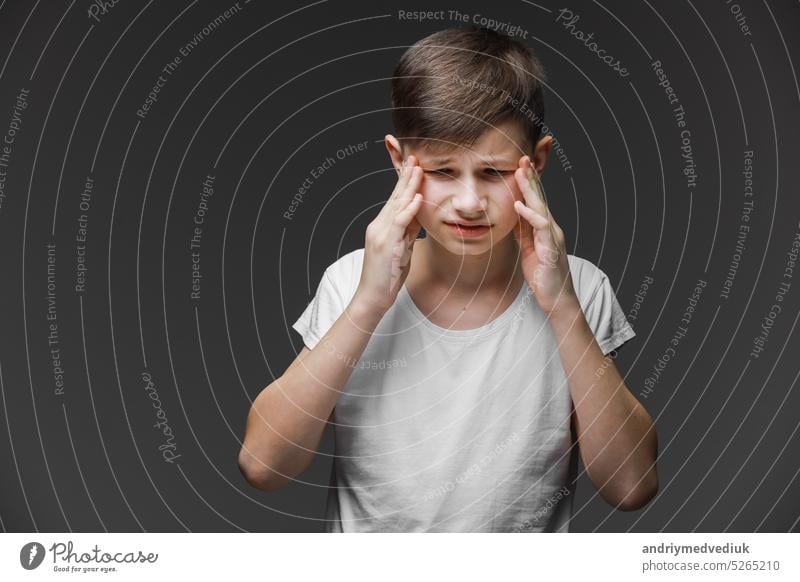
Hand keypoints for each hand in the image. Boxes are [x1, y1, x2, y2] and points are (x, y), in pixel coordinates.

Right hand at [354, 154, 423, 313]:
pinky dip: (409, 208)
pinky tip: (417, 197)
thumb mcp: (401, 249)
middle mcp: (378, 225)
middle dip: (406, 176)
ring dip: (409, 186)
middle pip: (394, 196)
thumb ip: (408, 232)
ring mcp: (380, 233)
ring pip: (396, 205)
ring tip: (418, 169)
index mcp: (382, 226)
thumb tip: (418, 217)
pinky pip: (399, 222)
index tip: (414, 165)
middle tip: (415, 156)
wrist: (373, 297)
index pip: (395, 199)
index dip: (405, 181)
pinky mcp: (385, 244)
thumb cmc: (387, 277)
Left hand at [512, 155, 577, 314]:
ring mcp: (553, 237)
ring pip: (541, 207)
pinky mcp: (551, 249)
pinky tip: (519, 206)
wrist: (556, 298)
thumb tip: (514, 215)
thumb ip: (524, 231)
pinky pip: (541, 228)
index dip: (528, 182)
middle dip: (531, 177)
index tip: (519, 165)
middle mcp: (551, 228)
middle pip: (540, 198)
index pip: (536, 200)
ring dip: (530, 190)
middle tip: (522, 157)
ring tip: (520, 173)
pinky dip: (530, 215)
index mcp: (545, 227)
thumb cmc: (543, 275)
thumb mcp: (529, 248)